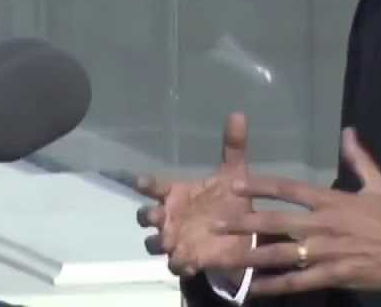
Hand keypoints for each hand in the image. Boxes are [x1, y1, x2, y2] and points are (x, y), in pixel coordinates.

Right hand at [135, 113, 253, 281]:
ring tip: (169, 241)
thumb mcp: (234, 173)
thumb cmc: (228, 199)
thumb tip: (239, 114)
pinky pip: (175, 265)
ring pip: (154, 243)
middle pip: (146, 216)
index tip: (140, 181)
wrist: (239, 231)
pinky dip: (179, 264)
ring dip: (159, 242)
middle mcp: (170, 216)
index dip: (145, 183)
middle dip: (147, 216)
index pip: (154, 186)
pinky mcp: (186, 259)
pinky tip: (188, 263)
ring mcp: (175, 239)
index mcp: (177, 193)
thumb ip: (233, 147)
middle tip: (157, 214)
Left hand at [215, 128, 380, 295]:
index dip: (261, 186)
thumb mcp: (380, 185)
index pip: (290, 190)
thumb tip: (348, 131)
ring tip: (225, 257)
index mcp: (333, 200)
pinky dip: (275, 286)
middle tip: (215, 223)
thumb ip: (358, 159)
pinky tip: (254, 288)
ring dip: (252, 256)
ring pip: (282, 255)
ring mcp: (328, 253)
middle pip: (277, 223)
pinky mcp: (334, 276)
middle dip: (244, 223)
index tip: (235, 183)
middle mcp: (325, 225)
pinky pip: (299, 283)